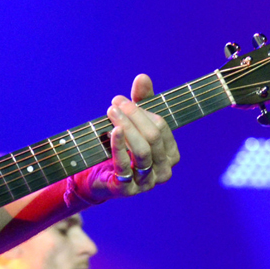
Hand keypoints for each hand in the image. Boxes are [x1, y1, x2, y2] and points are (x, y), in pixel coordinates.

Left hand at [69, 74, 179, 203]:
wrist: (99, 175)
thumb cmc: (121, 146)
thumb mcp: (133, 122)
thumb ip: (141, 100)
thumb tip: (142, 77)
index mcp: (170, 154)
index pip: (161, 127)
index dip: (141, 110)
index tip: (120, 100)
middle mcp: (163, 170)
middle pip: (153, 137)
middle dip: (134, 116)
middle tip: (115, 104)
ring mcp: (147, 183)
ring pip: (143, 152)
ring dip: (127, 128)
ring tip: (111, 112)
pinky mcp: (127, 190)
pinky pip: (126, 166)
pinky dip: (119, 146)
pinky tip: (113, 131)